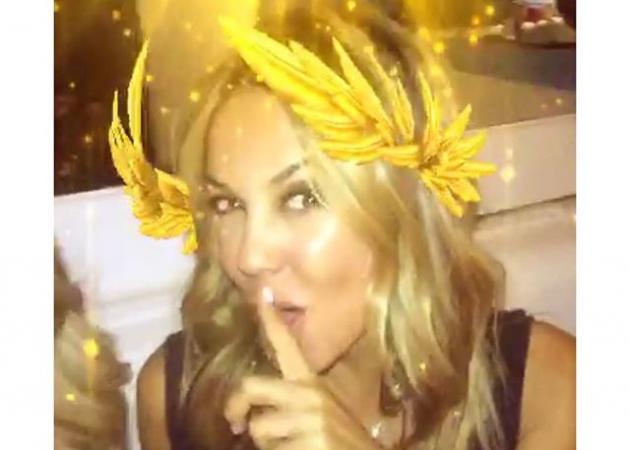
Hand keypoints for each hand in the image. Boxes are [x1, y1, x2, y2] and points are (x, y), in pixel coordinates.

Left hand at [224, 291, 381, 449]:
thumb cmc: (340, 442)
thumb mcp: (321, 413)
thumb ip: (292, 404)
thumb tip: (250, 415)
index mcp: (312, 384)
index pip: (288, 346)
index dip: (272, 320)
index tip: (262, 294)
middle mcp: (311, 395)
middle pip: (251, 385)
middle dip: (236, 406)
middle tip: (235, 423)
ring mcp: (312, 418)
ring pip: (258, 429)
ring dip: (266, 445)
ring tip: (290, 446)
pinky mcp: (313, 441)